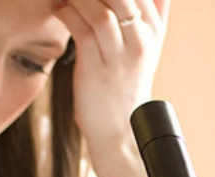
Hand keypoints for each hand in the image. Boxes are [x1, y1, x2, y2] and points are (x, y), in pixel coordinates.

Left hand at [53, 0, 169, 142]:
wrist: (118, 126)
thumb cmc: (125, 79)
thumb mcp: (147, 44)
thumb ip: (152, 11)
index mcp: (154, 26)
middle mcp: (143, 38)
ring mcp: (121, 54)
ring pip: (102, 10)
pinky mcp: (97, 67)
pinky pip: (82, 29)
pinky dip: (67, 13)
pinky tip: (59, 8)